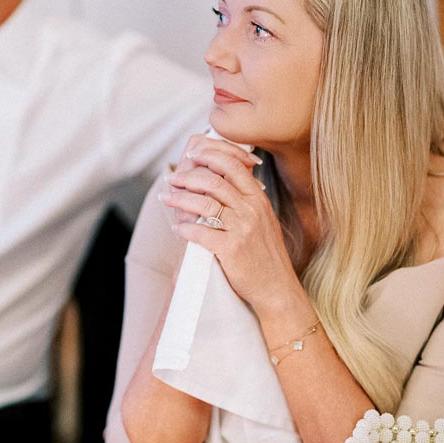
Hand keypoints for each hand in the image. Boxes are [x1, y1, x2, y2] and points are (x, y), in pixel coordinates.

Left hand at [161, 136, 296, 310]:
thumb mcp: (264, 219)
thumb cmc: (267, 254)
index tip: (192, 155)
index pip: (233, 166)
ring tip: (166, 197)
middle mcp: (251, 210)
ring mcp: (241, 229)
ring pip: (204, 203)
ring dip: (179, 198)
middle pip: (213, 180)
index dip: (209, 156)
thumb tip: (222, 181)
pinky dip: (185, 228)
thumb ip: (247, 200)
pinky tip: (177, 228)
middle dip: (187, 176)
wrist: (277, 287)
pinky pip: (201, 232)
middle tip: (172, 178)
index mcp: (258, 199)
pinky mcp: (231, 249)